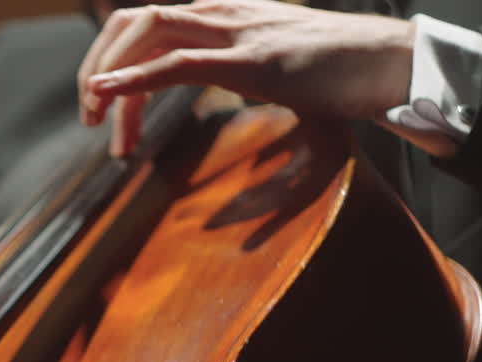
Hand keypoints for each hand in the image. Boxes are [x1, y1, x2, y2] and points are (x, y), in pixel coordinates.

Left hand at [78, 0, 414, 155]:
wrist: (394, 65)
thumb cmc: (347, 86)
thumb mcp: (287, 104)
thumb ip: (258, 146)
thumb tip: (238, 221)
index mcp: (226, 21)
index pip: (154, 28)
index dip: (119, 66)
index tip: (106, 119)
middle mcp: (222, 16)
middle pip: (136, 24)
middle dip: (99, 65)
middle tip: (87, 119)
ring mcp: (234, 32)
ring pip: (146, 33)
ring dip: (107, 71)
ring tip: (92, 115)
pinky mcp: (248, 60)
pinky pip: (175, 62)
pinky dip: (132, 78)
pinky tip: (104, 97)